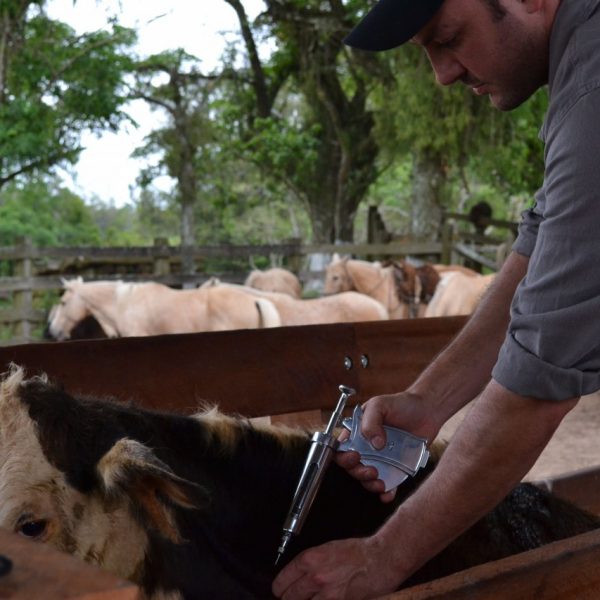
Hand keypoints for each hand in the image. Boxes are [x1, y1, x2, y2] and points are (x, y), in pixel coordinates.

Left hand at [272, 535, 402, 599]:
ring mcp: (328, 595)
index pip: (282, 581)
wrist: (381, 559)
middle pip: (289, 598)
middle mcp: (316, 578)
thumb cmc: (358, 552)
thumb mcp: (327, 549)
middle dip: (289, 598)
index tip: (281, 590)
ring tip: (312, 598)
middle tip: (294, 596)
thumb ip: (310, 564)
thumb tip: (298, 577)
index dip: (280, 587)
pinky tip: (324, 599)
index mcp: (310, 560)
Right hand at [335, 391, 439, 501]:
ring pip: (367, 479)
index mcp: (357, 433)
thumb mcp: (380, 404)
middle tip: (372, 471)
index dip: (343, 457)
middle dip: (358, 473)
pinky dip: (386, 493)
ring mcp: (381, 459)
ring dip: (370, 485)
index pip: (341, 449)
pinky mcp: (396, 468)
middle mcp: (366, 448)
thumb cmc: (401, 403)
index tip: (355, 457)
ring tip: (381, 483)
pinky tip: (387, 494)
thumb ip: (371, 420)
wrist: (427, 410)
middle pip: (353, 467)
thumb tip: (374, 443)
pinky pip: (388, 484)